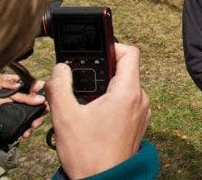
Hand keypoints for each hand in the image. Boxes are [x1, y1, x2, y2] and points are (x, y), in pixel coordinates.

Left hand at [0, 75, 46, 137]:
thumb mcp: (9, 94)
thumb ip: (25, 97)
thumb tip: (42, 99)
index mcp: (21, 88)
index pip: (37, 90)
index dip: (42, 95)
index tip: (45, 101)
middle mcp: (21, 98)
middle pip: (37, 105)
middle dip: (40, 112)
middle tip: (40, 117)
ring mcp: (18, 109)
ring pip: (32, 116)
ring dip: (35, 122)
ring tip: (32, 127)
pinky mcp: (14, 119)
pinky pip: (24, 125)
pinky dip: (26, 130)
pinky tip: (25, 133)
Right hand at [45, 43, 150, 178]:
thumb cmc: (88, 154)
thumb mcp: (65, 116)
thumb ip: (60, 86)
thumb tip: (60, 68)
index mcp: (128, 92)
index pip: (130, 52)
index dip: (112, 46)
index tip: (95, 52)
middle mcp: (140, 99)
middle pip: (124, 70)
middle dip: (102, 71)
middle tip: (81, 81)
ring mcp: (141, 112)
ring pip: (124, 87)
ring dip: (104, 89)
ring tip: (84, 102)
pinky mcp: (138, 123)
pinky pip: (126, 102)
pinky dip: (111, 102)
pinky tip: (93, 115)